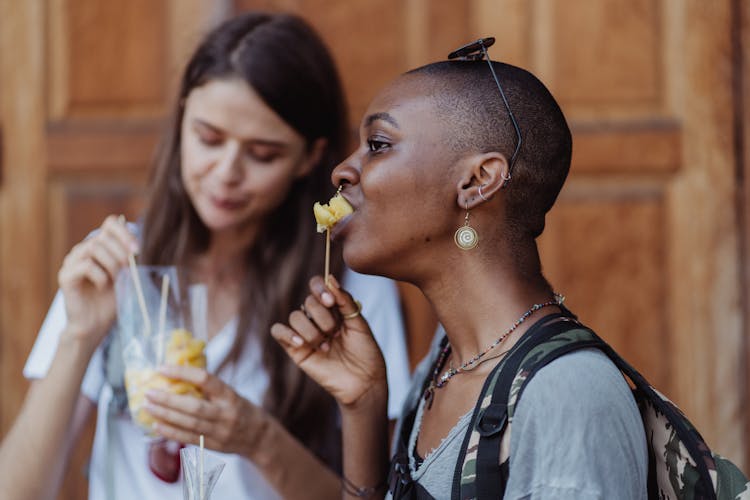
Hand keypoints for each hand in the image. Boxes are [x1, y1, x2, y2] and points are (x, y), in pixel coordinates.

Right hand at [58, 215, 137, 346]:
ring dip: (111, 264)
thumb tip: (139, 247)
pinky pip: (85, 265)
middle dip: (121, 253)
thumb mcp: (127, 276)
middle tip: (128, 270)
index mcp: (100, 246)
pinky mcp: (65, 276)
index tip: (137, 251)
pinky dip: (100, 275)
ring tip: (116, 280)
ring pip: (93, 247)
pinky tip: (103, 286)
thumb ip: (131, 260)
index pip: (111, 223)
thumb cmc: (113, 300)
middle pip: (103, 236)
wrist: (96, 324)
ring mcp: (72, 261)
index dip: (125, 233)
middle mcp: (83, 250)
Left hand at [144, 366, 264, 454]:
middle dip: (168, 399)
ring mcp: (220, 431)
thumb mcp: (230, 394)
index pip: (205, 380)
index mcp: (230, 395)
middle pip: (193, 406)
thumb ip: (209, 388)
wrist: (259, 437)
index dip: (182, 373)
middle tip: (149, 392)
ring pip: (188, 423)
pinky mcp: (213, 446)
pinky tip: (156, 425)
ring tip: (148, 407)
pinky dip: (170, 432)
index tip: (162, 368)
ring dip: (165, 415)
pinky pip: (188, 438)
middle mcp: (226, 413)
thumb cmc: (241, 409)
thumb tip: (178, 376)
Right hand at [270, 275, 387, 408]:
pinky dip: (287, 334)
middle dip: (323, 317)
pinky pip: (278, 331)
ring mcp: (306, 333)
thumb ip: (345, 301)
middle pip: (307, 302)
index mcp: (333, 308)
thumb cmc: (365, 353)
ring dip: (311, 330)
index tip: (330, 301)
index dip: (320, 288)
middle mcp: (317, 318)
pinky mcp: (295, 349)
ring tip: (326, 346)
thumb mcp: (359, 323)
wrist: (363, 382)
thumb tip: (331, 279)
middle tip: (335, 333)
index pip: (317, 285)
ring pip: (295, 316)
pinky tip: (303, 343)